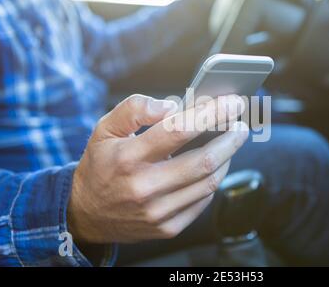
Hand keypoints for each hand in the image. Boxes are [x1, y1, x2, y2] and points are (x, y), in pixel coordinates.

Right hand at [67, 94, 247, 242]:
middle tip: (241, 124)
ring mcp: (158, 211)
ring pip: (209, 182)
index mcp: (128, 158)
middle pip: (203, 161)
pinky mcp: (168, 227)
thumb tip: (172, 106)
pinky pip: (203, 201)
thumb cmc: (101, 165)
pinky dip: (214, 180)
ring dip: (227, 158)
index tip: (232, 102)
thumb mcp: (104, 129)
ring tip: (230, 141)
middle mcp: (145, 187)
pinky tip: (214, 166)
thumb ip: (134, 109)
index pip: (179, 130)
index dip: (211, 113)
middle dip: (231, 138)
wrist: (87, 213)